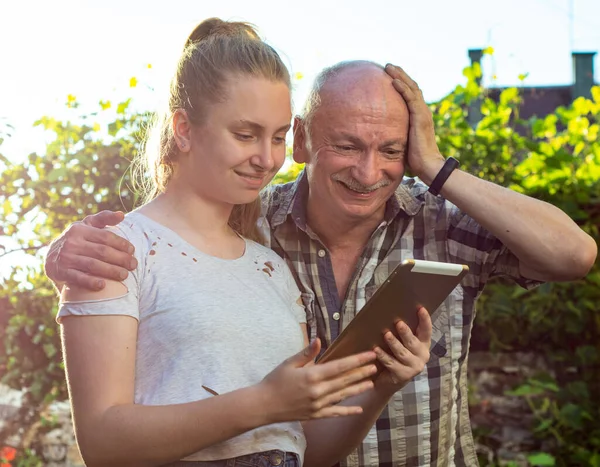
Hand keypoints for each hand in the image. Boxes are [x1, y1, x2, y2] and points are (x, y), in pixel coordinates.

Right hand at [44, 210, 135, 289]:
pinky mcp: (61, 272)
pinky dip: (90, 282)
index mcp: (80, 229)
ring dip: (111, 271)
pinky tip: (103, 286)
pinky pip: (78, 278)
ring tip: (125, 275)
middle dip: (121, 259)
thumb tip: (122, 215)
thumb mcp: (87, 225)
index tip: (132, 250)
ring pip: (93, 265)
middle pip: (102, 251)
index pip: (106, 237)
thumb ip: (104, 218)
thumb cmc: (77, 239)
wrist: (50, 257)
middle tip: (134, 265)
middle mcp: (72, 242)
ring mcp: (66, 257)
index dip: (121, 244)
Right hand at [259, 339, 376, 421]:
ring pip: (343, 395)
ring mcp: (318, 405)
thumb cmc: (274, 381)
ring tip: (371, 382)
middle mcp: (318, 391)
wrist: (263, 405)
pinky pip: (335, 413)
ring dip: (358, 388)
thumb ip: (307, 353)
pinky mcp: (315, 415)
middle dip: (361, 372)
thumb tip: (319, 340)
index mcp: (312, 375)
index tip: (368, 355)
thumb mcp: (289, 363)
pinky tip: (359, 408)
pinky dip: (347, 411)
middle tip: (376, 366)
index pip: (339, 366)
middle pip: (345, 380)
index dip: (356, 360)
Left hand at [373, 306, 431, 389]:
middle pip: (413, 342)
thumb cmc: (394, 355)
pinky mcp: (403, 375)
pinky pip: (391, 363)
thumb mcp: (401, 342)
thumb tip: (392, 312)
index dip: (425, 319)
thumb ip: (401, 332)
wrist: (388, 381)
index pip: (426, 330)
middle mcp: (422, 356)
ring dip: (393, 343)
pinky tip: (376, 350)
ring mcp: (414, 367)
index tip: (420, 308)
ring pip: (402, 353)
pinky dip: (383, 356)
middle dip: (406, 332)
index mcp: (423, 345)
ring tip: (386, 334)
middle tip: (398, 323)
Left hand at [384, 64, 444, 183]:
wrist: (428, 165)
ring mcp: (423, 113)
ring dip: (400, 76)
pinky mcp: (420, 118)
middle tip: (388, 66)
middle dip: (400, 74)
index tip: (390, 75)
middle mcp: (423, 111)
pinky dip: (402, 88)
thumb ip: (397, 134)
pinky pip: (411, 99)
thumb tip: (383, 136)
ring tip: (388, 67)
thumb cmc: (415, 159)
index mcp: (419, 116)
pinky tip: (393, 80)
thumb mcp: (404, 141)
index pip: (411, 95)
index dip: (402, 83)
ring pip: (411, 88)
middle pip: (412, 87)